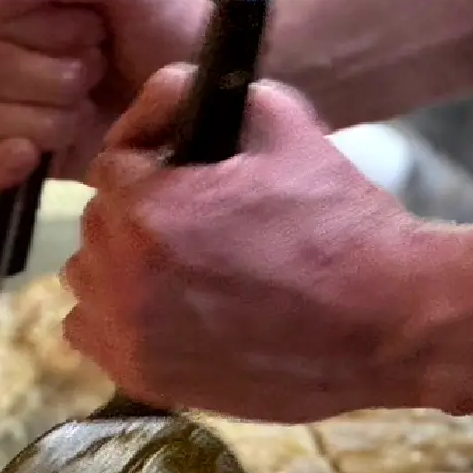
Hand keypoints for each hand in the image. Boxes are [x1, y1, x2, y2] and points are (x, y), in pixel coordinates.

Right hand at [0, 0, 210, 190]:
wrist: (209, 98)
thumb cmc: (172, 25)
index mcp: (24, 0)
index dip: (45, 30)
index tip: (95, 29)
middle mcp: (7, 50)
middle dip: (52, 76)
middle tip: (100, 72)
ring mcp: (11, 107)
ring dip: (41, 117)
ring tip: (87, 111)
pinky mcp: (23, 159)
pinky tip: (31, 155)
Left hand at [60, 66, 449, 422]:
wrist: (385, 323)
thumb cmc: (340, 223)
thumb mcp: (283, 124)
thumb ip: (204, 94)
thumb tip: (163, 97)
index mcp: (149, 209)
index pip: (110, 165)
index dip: (147, 159)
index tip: (182, 170)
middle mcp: (124, 275)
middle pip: (98, 223)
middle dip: (136, 211)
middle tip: (194, 217)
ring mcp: (130, 334)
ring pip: (87, 279)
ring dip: (119, 264)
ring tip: (179, 263)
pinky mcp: (145, 379)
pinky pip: (88, 334)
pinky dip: (113, 317)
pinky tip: (162, 308)